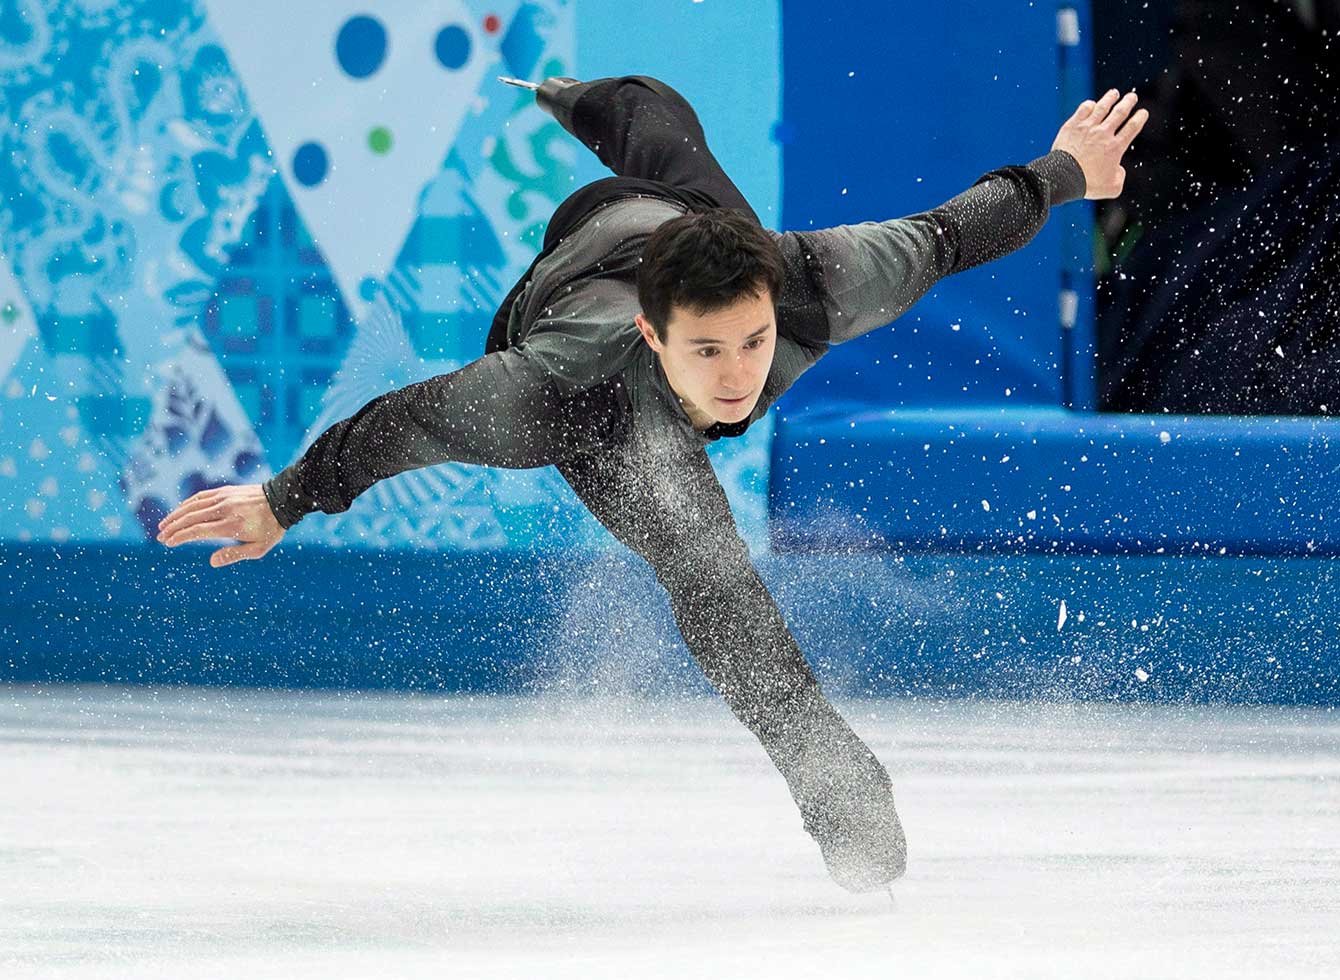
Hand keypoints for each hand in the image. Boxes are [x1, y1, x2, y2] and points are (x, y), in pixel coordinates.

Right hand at [156, 483, 284, 567]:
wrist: (283, 500)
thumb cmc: (271, 528)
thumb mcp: (258, 548)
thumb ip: (234, 555)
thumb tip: (211, 562)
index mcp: (231, 526)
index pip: (198, 531)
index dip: (180, 537)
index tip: (168, 543)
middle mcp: (224, 510)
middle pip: (190, 518)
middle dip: (172, 528)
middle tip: (160, 537)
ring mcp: (224, 498)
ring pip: (192, 506)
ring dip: (175, 516)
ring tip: (163, 525)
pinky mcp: (225, 491)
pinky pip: (201, 497)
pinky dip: (187, 504)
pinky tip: (179, 511)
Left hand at [1052, 89, 1148, 199]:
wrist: (1063, 178)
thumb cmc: (1087, 185)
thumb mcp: (1112, 188)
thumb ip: (1120, 177)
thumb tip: (1118, 169)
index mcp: (1115, 147)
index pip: (1133, 127)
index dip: (1140, 118)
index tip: (1143, 112)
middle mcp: (1103, 133)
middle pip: (1120, 112)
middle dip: (1128, 103)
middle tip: (1132, 97)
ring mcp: (1087, 128)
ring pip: (1102, 107)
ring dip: (1110, 99)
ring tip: (1114, 93)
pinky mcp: (1072, 126)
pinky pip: (1083, 110)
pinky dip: (1089, 105)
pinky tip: (1092, 104)